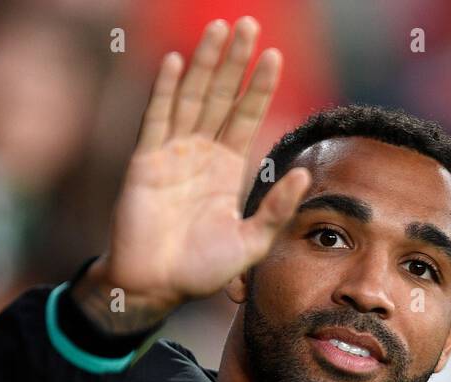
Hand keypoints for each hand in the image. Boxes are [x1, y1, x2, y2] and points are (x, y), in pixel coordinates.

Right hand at [72, 16, 312, 333]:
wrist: (156, 287)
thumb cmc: (200, 270)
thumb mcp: (250, 242)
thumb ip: (276, 209)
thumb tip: (305, 175)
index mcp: (226, 168)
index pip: (246, 116)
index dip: (259, 86)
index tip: (274, 56)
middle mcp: (200, 153)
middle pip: (220, 96)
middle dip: (235, 61)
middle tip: (249, 24)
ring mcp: (171, 153)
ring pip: (191, 97)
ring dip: (205, 63)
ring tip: (220, 28)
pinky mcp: (145, 161)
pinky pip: (156, 118)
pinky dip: (165, 90)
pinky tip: (176, 62)